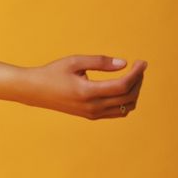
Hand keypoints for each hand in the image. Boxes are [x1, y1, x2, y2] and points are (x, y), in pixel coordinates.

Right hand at [23, 55, 147, 118]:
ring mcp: (92, 114)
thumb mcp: (74, 61)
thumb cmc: (53, 72)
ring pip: (125, 107)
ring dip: (134, 92)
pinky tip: (123, 87)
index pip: (122, 86)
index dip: (136, 73)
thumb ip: (100, 62)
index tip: (142, 62)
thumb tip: (124, 63)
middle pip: (128, 97)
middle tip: (139, 67)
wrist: (35, 91)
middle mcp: (92, 107)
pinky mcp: (91, 116)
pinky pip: (117, 112)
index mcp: (87, 92)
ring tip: (132, 76)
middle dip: (138, 81)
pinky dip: (126, 101)